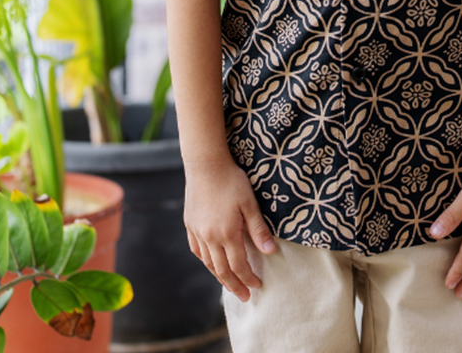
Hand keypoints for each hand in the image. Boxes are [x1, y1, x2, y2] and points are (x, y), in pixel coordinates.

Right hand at [184, 156, 275, 301]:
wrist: (206, 164)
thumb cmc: (231, 181)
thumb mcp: (250, 203)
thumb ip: (259, 229)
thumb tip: (271, 252)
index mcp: (227, 233)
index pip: (239, 265)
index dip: (248, 278)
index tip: (257, 286)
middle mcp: (210, 237)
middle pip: (222, 270)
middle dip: (235, 285)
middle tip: (245, 296)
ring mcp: (198, 232)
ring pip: (208, 263)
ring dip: (219, 277)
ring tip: (229, 285)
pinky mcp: (190, 224)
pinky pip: (197, 250)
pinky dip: (206, 261)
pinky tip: (211, 264)